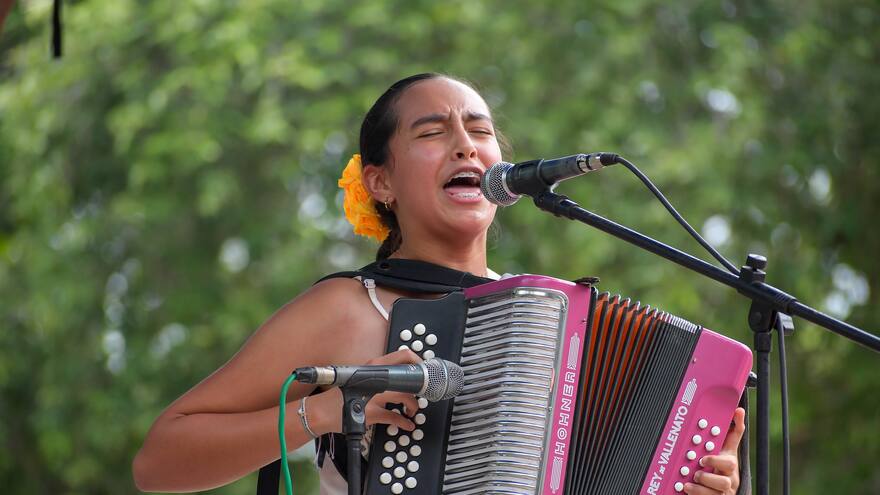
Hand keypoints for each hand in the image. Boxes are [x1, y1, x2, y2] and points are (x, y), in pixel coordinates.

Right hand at [307, 348, 421, 434]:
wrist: (322, 410)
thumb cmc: (341, 394)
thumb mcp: (361, 376)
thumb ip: (378, 374)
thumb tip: (396, 376)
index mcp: (373, 365)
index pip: (402, 355)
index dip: (417, 361)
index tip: (423, 369)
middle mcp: (375, 377)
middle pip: (408, 378)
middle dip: (417, 388)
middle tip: (420, 393)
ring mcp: (374, 395)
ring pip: (405, 397)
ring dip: (413, 406)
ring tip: (412, 411)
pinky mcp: (372, 413)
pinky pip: (395, 418)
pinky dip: (404, 423)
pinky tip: (407, 424)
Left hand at [685, 407, 745, 494]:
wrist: (725, 485)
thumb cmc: (725, 462)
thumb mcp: (728, 446)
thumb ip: (733, 430)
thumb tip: (739, 410)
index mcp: (730, 465)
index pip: (729, 463)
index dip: (715, 461)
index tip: (703, 458)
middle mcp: (729, 480)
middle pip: (724, 482)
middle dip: (708, 478)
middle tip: (696, 472)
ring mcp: (723, 492)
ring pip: (715, 494)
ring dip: (700, 489)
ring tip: (688, 483)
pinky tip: (686, 489)